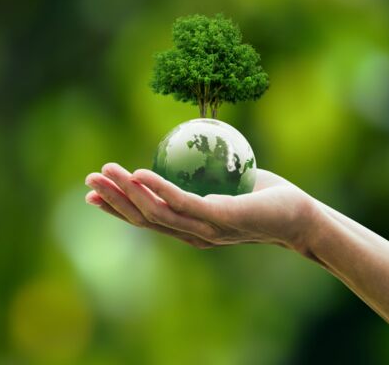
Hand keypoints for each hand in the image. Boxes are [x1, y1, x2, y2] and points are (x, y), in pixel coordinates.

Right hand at [85, 163, 316, 252]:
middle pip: (145, 219)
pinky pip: (184, 202)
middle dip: (114, 201)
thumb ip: (203, 179)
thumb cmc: (263, 198)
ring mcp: (207, 229)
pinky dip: (158, 189)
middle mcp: (194, 234)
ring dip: (127, 193)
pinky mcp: (222, 219)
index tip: (93, 194)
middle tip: (89, 180)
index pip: (148, 219)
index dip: (118, 208)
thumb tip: (185, 155)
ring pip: (157, 213)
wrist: (300, 216)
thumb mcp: (226, 185)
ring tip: (106, 171)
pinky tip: (139, 173)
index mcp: (191, 227)